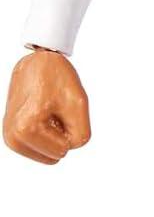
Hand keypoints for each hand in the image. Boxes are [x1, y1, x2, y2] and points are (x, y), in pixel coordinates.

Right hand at [3, 48, 90, 163]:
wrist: (38, 62)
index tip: (58, 105)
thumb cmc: (57, 78)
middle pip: (57, 154)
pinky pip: (43, 149)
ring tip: (47, 111)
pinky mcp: (11, 137)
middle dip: (62, 132)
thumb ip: (80, 136)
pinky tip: (41, 114)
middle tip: (54, 109)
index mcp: (25, 128)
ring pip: (50, 153)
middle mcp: (13, 137)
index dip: (70, 125)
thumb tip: (67, 148)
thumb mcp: (79, 104)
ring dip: (55, 134)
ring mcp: (10, 138)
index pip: (66, 148)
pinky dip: (47, 134)